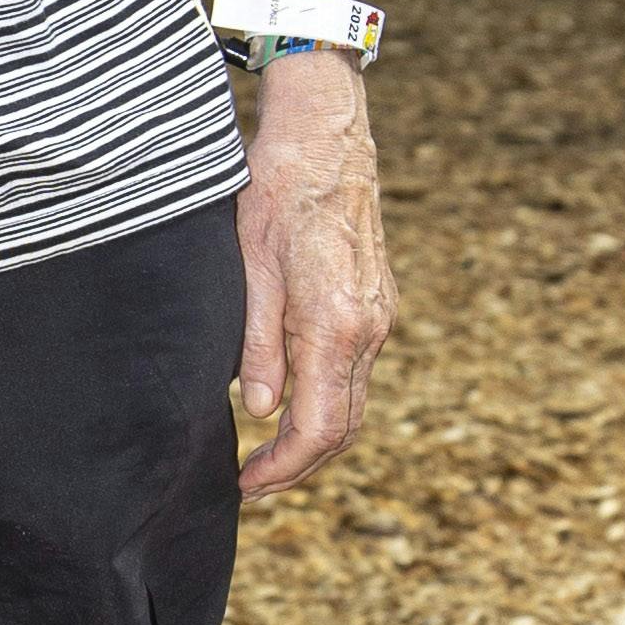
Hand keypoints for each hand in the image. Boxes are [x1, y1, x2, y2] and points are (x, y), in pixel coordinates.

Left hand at [231, 56, 393, 499]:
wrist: (326, 138)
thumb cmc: (276, 192)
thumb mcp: (249, 268)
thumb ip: (258, 344)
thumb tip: (259, 410)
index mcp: (336, 324)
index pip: (319, 427)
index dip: (283, 468)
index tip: (245, 486)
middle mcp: (369, 329)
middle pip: (344, 428)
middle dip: (298, 466)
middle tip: (250, 485)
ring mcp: (379, 318)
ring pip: (354, 403)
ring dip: (314, 439)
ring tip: (265, 456)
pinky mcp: (377, 306)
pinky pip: (356, 373)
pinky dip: (327, 403)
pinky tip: (290, 405)